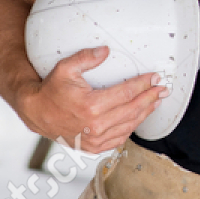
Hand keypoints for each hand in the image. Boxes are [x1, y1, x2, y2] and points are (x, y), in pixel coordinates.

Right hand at [18, 46, 167, 153]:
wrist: (37, 113)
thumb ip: (86, 58)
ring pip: (129, 125)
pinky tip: (138, 117)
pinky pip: (119, 138)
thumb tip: (105, 51)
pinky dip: (131, 127)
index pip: (127, 93)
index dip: (144, 84)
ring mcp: (95, 139)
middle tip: (162, 89)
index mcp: (91, 106)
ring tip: (155, 102)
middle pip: (133, 110)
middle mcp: (95, 125)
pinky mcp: (93, 147)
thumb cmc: (51, 90)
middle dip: (150, 98)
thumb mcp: (65, 68)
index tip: (154, 78)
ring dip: (145, 113)